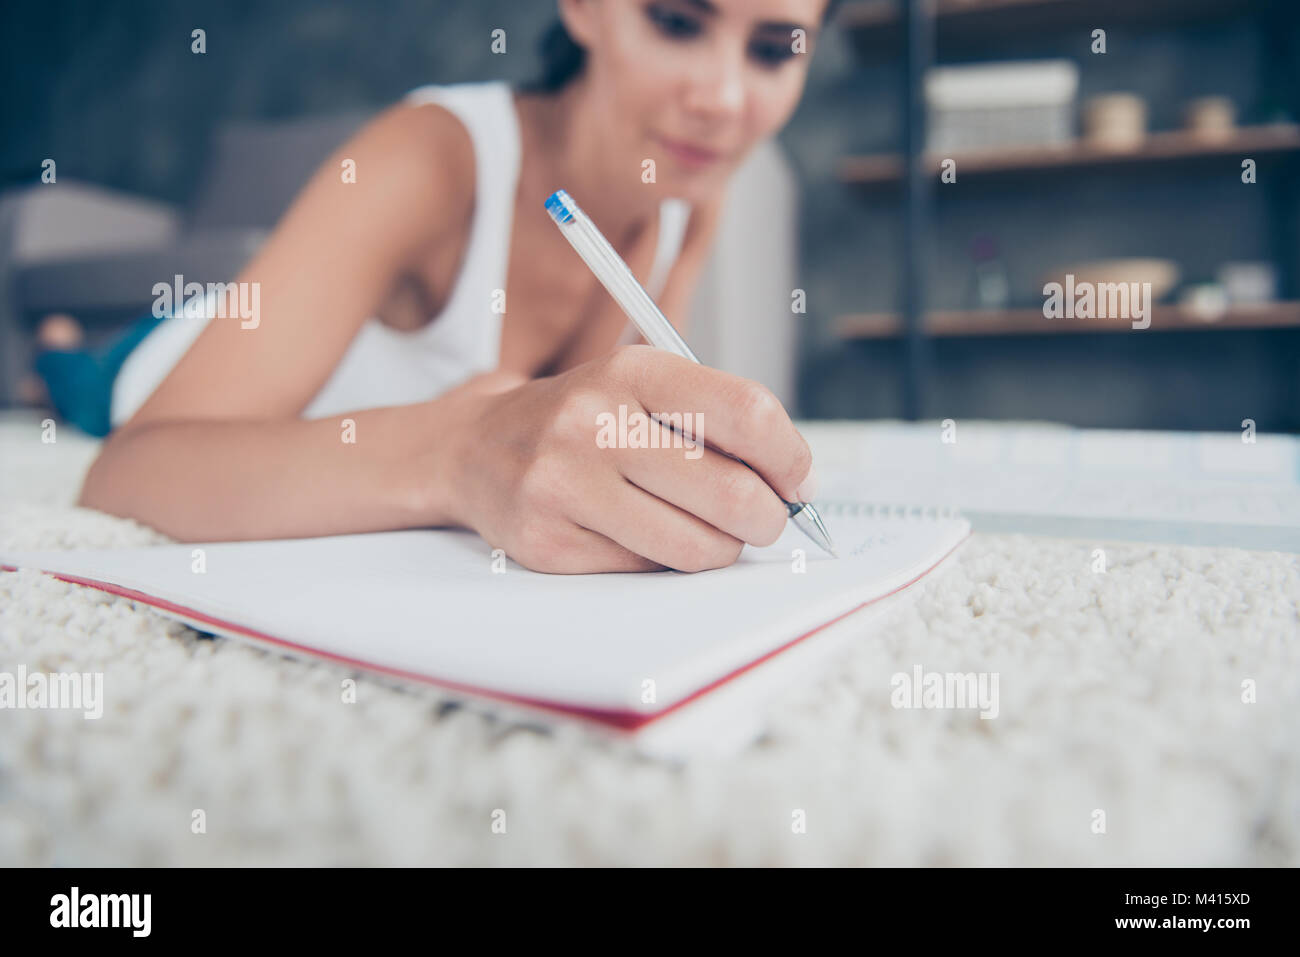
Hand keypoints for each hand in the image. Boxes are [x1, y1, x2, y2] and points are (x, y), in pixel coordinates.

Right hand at [439, 345, 815, 572]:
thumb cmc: (585, 422)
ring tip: (706, 531)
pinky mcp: (549, 543)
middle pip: (731, 492)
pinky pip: (647, 571)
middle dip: (767, 519)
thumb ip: (716, 422)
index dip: (791, 458)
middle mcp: (595, 421)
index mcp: (633, 371)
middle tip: (764, 521)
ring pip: (696, 546)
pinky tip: (641, 536)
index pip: (747, 412)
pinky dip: (663, 563)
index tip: (798, 482)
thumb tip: (797, 486)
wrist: (477, 449)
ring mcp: (566, 484)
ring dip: (720, 549)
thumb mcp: (641, 389)